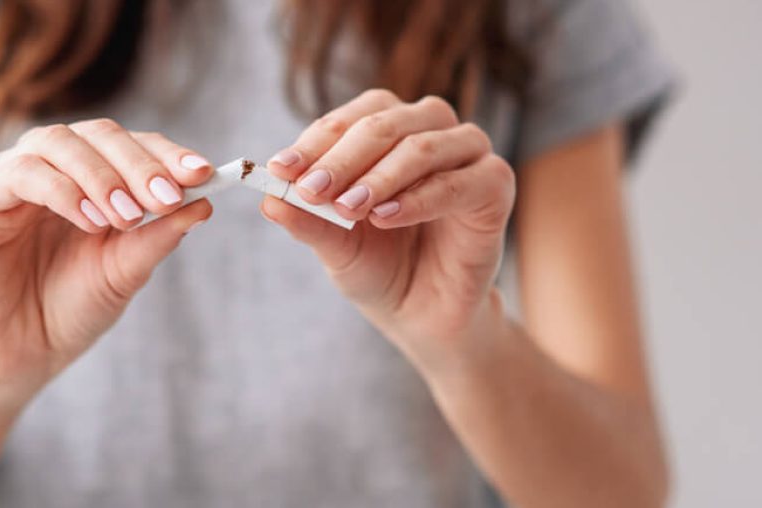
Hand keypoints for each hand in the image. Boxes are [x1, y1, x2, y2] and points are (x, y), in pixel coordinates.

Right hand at [0, 119, 212, 399]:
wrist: (25, 356)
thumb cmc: (74, 309)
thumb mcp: (126, 271)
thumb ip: (158, 235)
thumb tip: (205, 202)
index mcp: (89, 176)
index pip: (130, 144)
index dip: (165, 153)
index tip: (203, 174)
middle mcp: (50, 167)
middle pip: (97, 134)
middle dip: (138, 163)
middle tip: (166, 197)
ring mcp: (9, 180)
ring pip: (56, 142)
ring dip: (100, 175)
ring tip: (126, 217)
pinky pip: (19, 175)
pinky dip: (60, 190)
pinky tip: (89, 220)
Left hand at [263, 89, 515, 368]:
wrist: (423, 314)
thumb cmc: (379, 266)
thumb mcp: (334, 244)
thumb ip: (307, 219)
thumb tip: (267, 199)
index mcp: (388, 129)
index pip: (350, 118)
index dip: (313, 142)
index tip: (279, 171)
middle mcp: (430, 130)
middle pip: (384, 123)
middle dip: (341, 157)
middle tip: (310, 189)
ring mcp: (467, 155)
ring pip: (421, 146)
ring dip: (379, 176)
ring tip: (348, 208)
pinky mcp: (495, 186)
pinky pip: (458, 183)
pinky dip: (418, 199)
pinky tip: (385, 218)